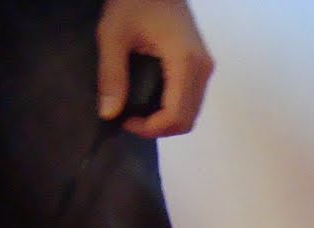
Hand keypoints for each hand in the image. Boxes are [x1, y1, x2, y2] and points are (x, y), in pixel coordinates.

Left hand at [96, 0, 213, 136]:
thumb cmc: (134, 1)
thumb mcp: (113, 35)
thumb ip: (111, 75)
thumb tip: (108, 114)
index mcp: (186, 62)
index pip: (177, 115)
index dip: (151, 128)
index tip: (124, 121)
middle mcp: (203, 69)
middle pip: (188, 119)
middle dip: (158, 128)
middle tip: (128, 120)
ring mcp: (205, 67)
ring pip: (191, 112)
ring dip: (165, 120)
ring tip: (137, 111)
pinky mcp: (201, 64)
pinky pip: (190, 99)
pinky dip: (171, 108)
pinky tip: (149, 99)